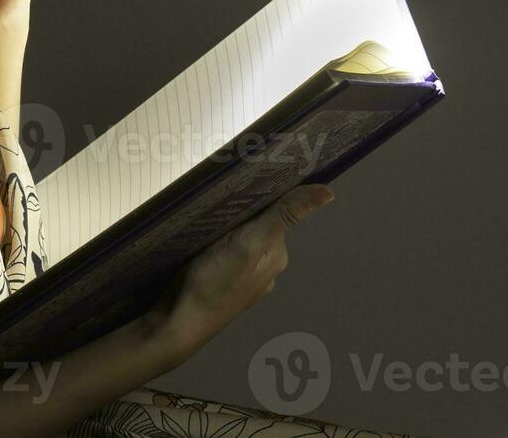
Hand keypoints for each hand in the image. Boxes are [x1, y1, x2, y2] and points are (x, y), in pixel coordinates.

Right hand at [146, 183, 335, 362]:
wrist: (180, 323)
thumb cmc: (215, 281)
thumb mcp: (250, 242)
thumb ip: (284, 216)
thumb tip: (328, 193)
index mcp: (277, 255)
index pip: (275, 213)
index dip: (259, 195)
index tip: (237, 183)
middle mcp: (267, 268)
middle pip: (257, 225)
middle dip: (240, 212)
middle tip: (215, 201)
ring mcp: (245, 280)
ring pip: (240, 240)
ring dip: (225, 227)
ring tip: (204, 221)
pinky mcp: (224, 286)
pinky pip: (225, 254)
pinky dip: (215, 243)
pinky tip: (199, 244)